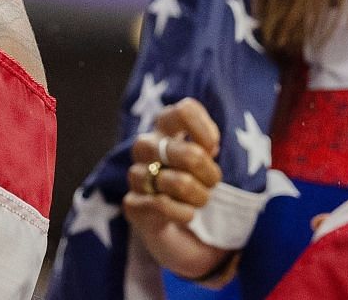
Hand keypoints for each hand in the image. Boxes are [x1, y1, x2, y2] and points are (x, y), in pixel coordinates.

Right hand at [124, 98, 233, 285]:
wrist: (190, 236)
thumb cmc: (201, 189)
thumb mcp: (212, 163)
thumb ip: (210, 147)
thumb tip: (210, 146)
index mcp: (167, 130)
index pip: (182, 111)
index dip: (204, 129)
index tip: (214, 148)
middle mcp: (147, 148)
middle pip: (186, 152)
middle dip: (209, 174)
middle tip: (213, 183)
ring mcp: (137, 176)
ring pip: (177, 182)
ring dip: (198, 197)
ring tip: (200, 201)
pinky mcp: (133, 205)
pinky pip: (161, 205)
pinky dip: (183, 213)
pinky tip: (187, 216)